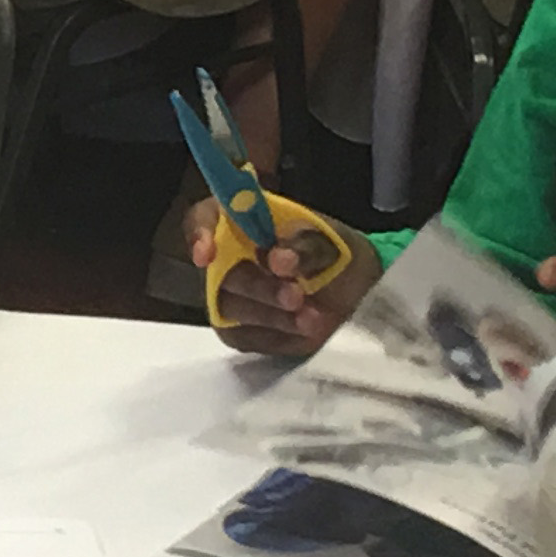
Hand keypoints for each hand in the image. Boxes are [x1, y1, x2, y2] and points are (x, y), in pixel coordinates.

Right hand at [189, 200, 380, 356]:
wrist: (356, 289)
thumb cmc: (333, 251)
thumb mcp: (330, 238)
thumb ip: (303, 243)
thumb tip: (278, 259)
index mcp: (241, 220)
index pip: (202, 218)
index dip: (199, 234)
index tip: (209, 254)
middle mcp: (225, 258)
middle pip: (219, 273)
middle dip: (258, 286)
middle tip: (295, 295)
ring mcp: (229, 296)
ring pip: (231, 310)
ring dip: (273, 316)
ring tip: (312, 318)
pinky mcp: (239, 330)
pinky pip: (246, 338)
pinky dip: (278, 336)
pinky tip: (305, 329)